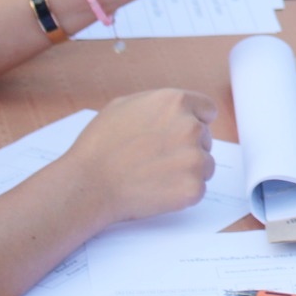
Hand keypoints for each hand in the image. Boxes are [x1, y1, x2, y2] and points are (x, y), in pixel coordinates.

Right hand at [65, 88, 220, 226]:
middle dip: (187, 148)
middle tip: (158, 160)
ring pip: (205, 165)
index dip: (195, 122)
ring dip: (187, 171)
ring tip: (156, 176)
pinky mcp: (193, 187)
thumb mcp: (124, 105)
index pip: (207, 110)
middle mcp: (190, 126)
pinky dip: (182, 193)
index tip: (182, 135)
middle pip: (205, 139)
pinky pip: (198, 189)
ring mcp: (194, 158)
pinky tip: (157, 190)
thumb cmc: (100, 145)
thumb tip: (176, 110)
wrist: (88, 184)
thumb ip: (158, 104)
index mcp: (176, 102)